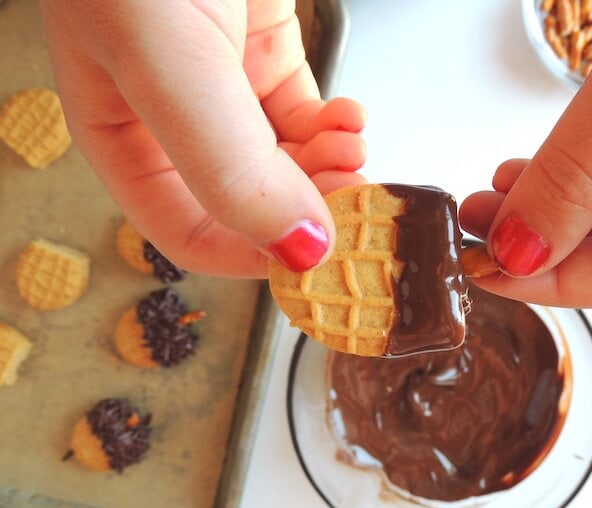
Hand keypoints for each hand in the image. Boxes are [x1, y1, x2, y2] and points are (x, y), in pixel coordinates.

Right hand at [40, 0, 366, 275]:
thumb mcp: (164, 60)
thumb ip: (227, 165)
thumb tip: (299, 249)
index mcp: (124, 140)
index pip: (192, 234)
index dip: (256, 257)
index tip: (317, 256)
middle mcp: (172, 124)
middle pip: (251, 205)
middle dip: (309, 209)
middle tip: (354, 200)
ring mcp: (222, 91)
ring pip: (287, 167)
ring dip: (332, 172)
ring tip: (356, 153)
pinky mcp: (263, 55)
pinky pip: (306, 119)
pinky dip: (337, 130)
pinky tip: (352, 120)